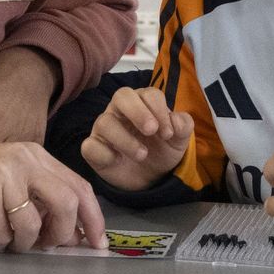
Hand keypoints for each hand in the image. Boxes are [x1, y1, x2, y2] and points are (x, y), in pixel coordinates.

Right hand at [0, 142, 105, 252]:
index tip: (98, 242)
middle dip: (64, 234)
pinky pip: (3, 236)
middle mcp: (21, 161)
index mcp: (32, 154)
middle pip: (67, 204)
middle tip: (50, 247)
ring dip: (22, 244)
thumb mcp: (7, 173)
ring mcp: (2, 179)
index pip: (78, 185)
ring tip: (6, 239)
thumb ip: (38, 192)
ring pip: (33, 226)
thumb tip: (69, 230)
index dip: (93, 217)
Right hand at [79, 85, 193, 191]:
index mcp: (143, 103)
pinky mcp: (94, 149)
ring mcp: (104, 129)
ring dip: (125, 139)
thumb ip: (183, 126)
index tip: (168, 133)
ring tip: (142, 155)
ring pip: (104, 122)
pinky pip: (90, 146)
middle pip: (122, 96)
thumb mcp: (179, 140)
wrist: (151, 179)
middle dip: (138, 111)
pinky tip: (117, 160)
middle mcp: (120, 111)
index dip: (159, 110)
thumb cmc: (162, 150)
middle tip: (151, 131)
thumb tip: (176, 120)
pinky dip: (103, 153)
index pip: (148, 94)